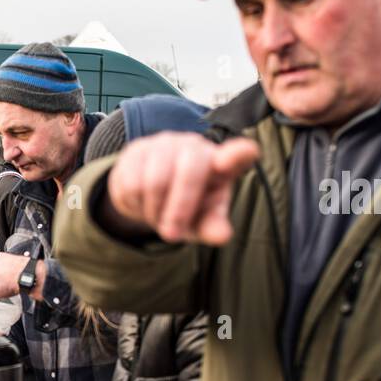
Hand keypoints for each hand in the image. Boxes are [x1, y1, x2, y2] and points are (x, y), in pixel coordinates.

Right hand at [104, 133, 259, 245]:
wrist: (145, 196)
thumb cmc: (184, 207)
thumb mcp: (200, 222)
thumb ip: (213, 227)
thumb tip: (222, 236)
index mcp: (221, 165)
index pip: (236, 155)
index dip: (239, 153)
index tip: (248, 151)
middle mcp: (196, 147)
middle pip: (190, 172)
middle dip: (180, 208)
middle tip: (172, 235)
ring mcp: (166, 144)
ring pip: (156, 181)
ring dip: (154, 210)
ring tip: (157, 215)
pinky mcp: (138, 149)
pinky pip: (133, 183)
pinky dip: (136, 203)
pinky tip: (141, 202)